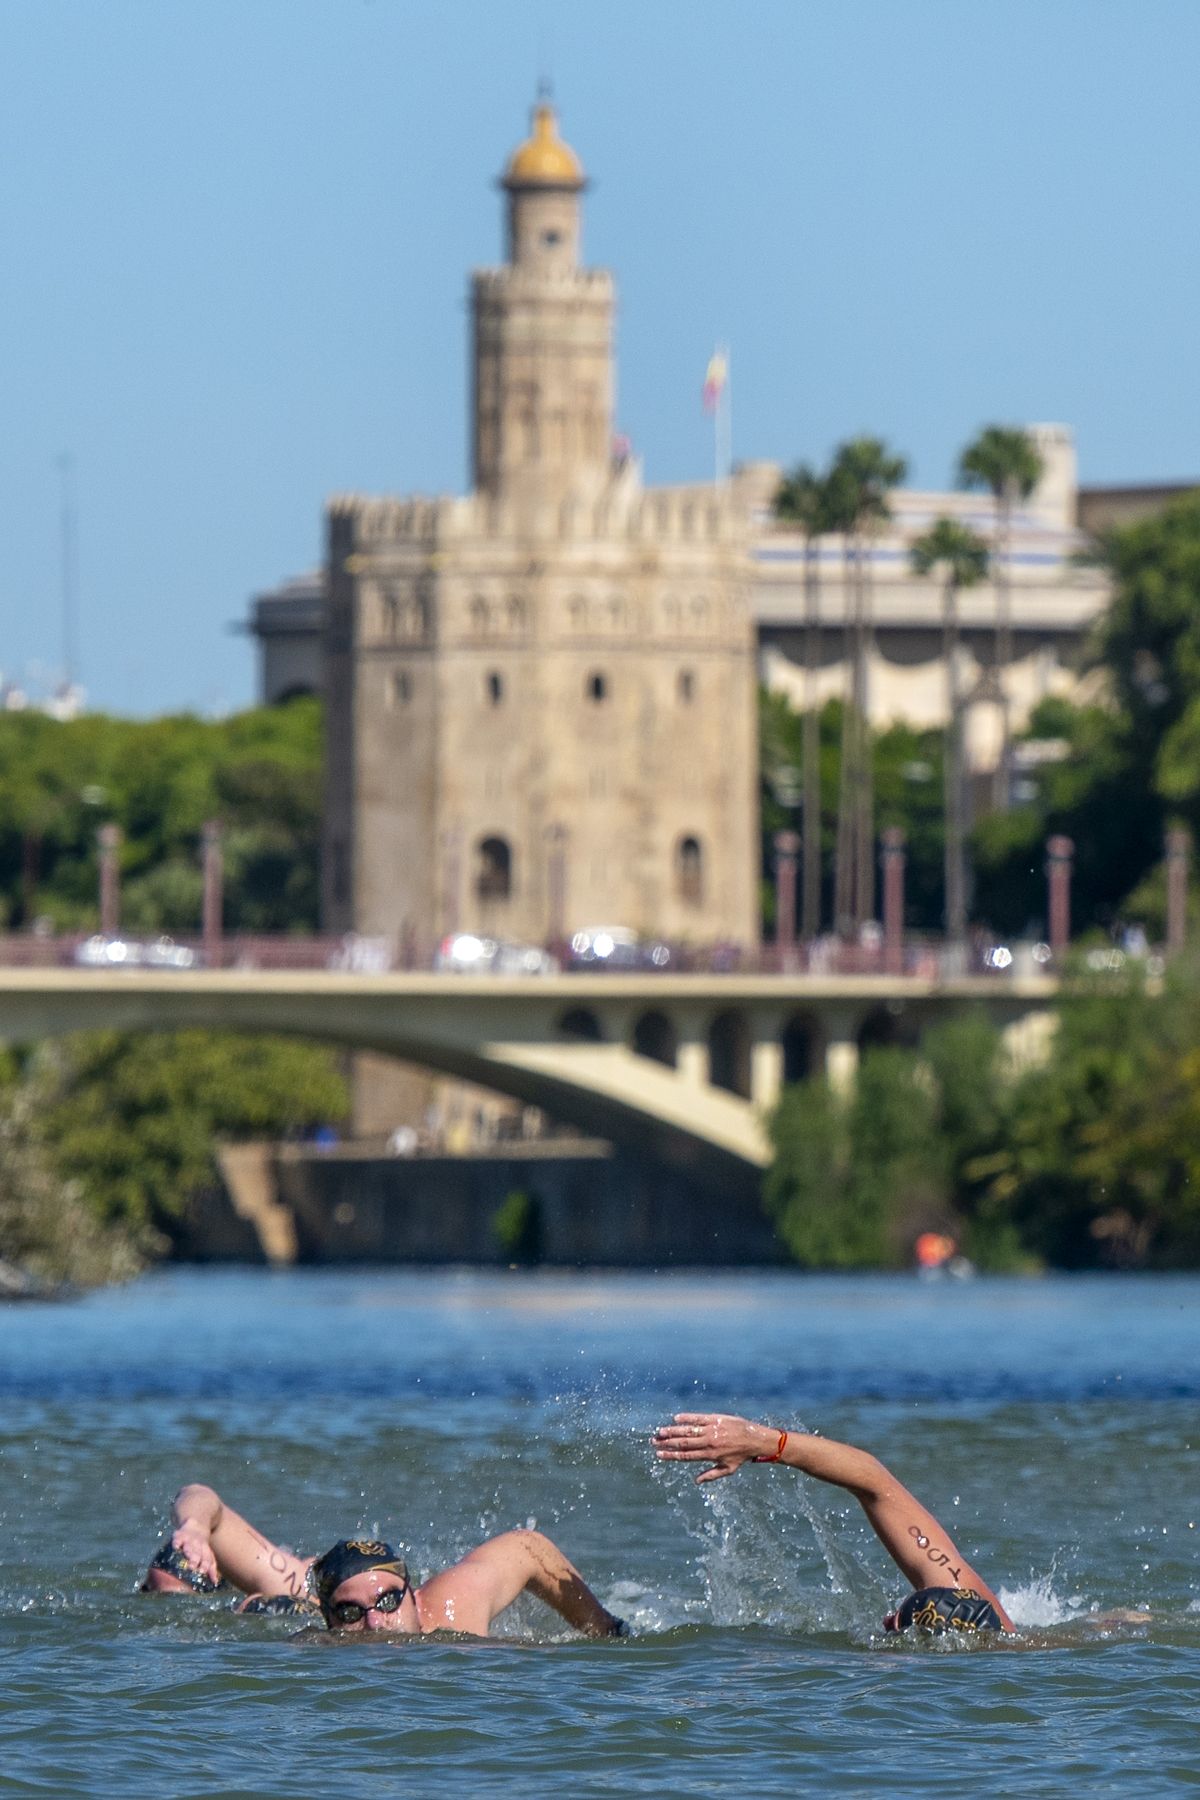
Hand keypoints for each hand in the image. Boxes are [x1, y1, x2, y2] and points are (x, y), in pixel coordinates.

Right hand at [172, 1519, 218, 1584]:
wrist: (198, 1520)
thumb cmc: (201, 1543)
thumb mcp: (208, 1553)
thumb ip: (211, 1567)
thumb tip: (215, 1582)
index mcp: (205, 1550)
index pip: (207, 1558)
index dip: (205, 1565)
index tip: (203, 1572)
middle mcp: (198, 1545)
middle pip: (198, 1552)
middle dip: (196, 1559)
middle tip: (193, 1567)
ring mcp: (189, 1539)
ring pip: (189, 1545)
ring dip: (189, 1551)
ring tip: (187, 1557)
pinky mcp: (180, 1534)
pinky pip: (178, 1538)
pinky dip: (177, 1541)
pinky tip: (175, 1546)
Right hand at [652, 1412, 770, 1483]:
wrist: (755, 1439)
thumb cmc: (741, 1456)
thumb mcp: (728, 1469)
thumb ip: (711, 1475)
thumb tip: (696, 1482)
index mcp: (710, 1455)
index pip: (686, 1456)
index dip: (671, 1455)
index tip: (658, 1454)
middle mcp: (709, 1442)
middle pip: (683, 1443)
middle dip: (667, 1443)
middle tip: (654, 1442)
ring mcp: (711, 1430)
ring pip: (688, 1431)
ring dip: (673, 1431)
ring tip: (660, 1432)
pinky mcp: (715, 1419)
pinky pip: (698, 1418)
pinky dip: (687, 1418)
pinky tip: (676, 1418)